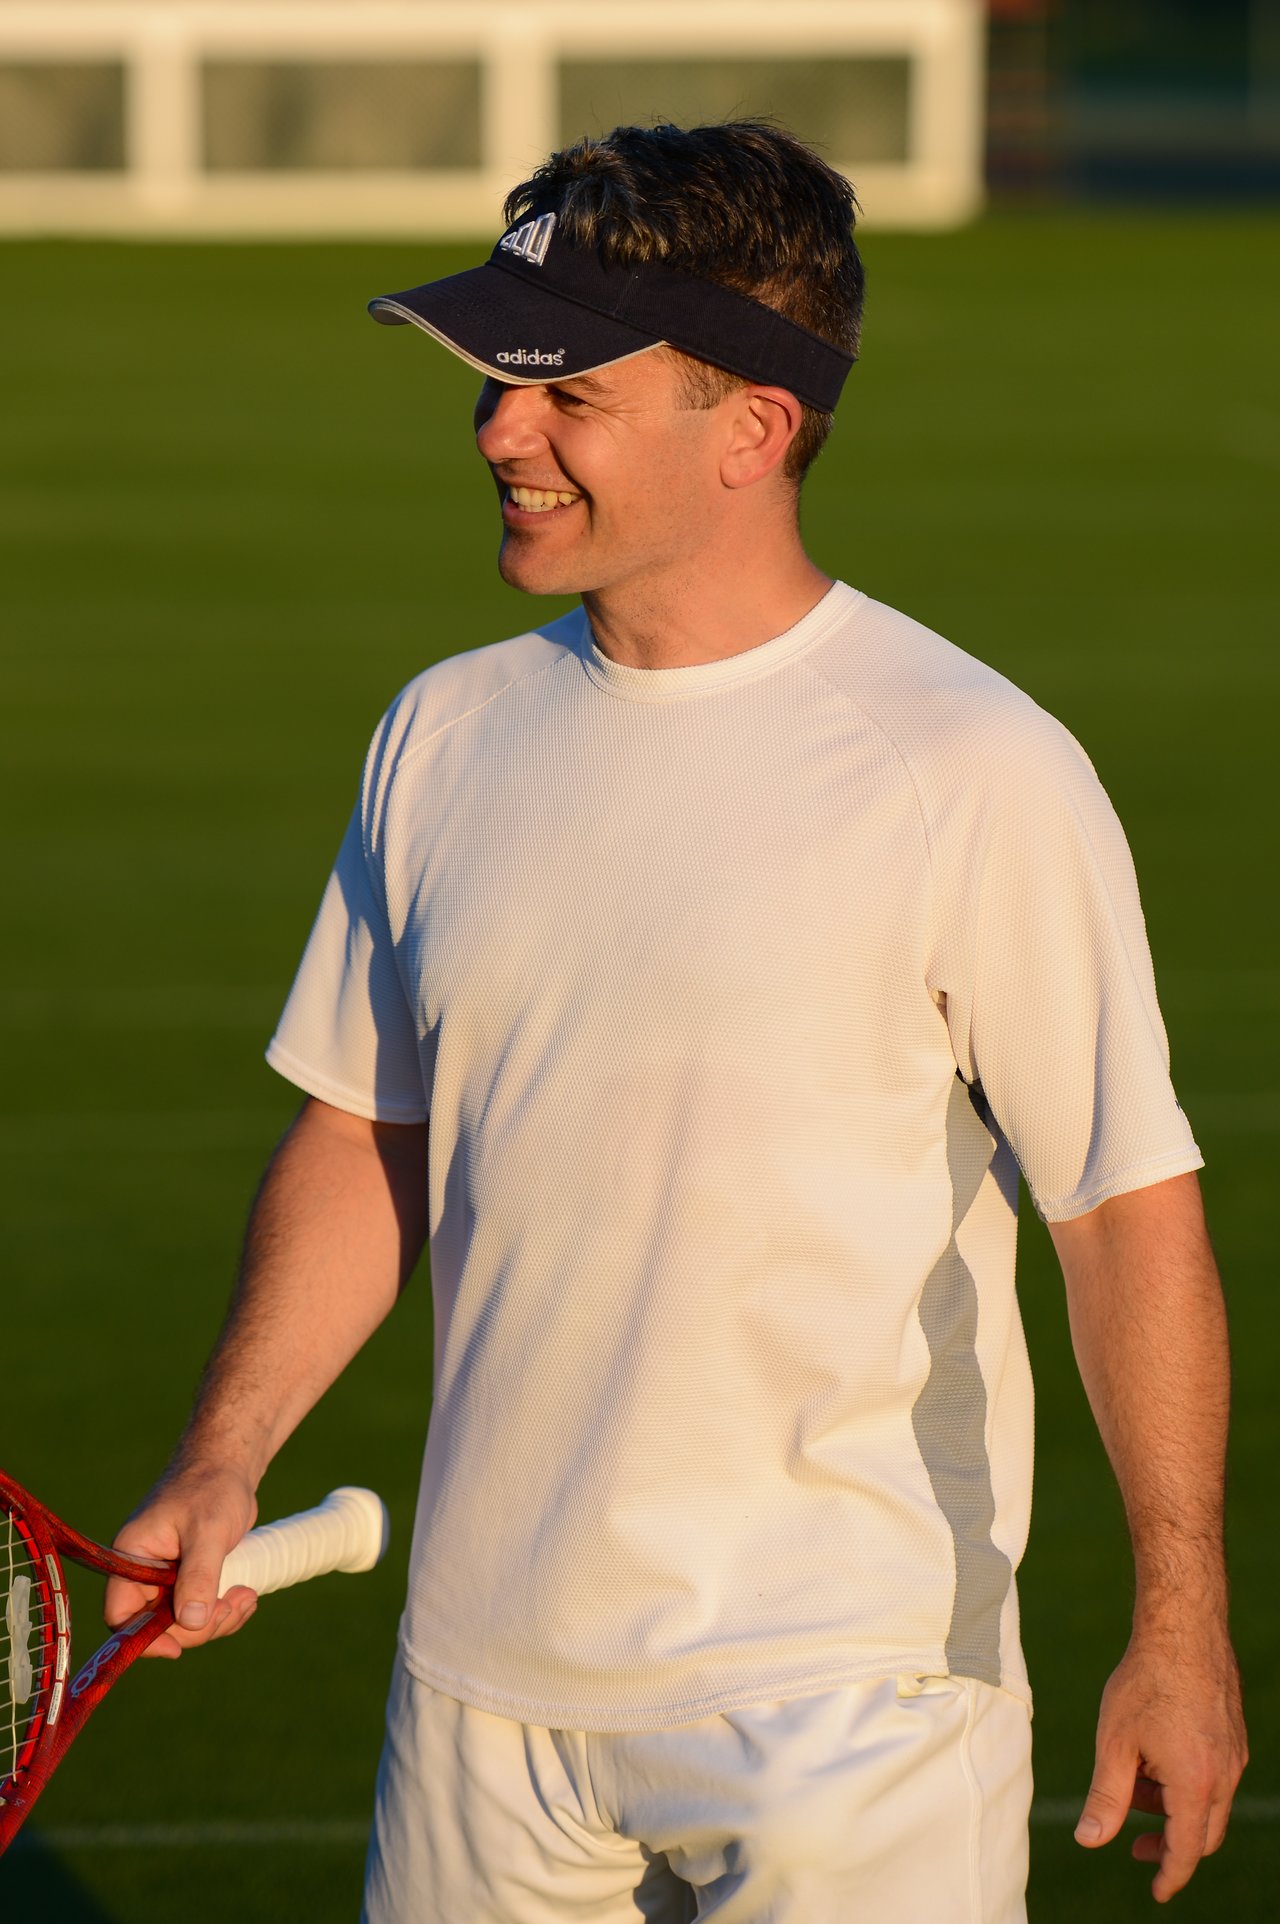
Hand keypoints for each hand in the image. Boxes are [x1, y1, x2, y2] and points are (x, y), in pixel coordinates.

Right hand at [104, 1463, 260, 1658]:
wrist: (229, 1465)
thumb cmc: (212, 1486)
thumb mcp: (207, 1531)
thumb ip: (198, 1576)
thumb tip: (192, 1623)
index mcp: (131, 1556)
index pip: (120, 1614)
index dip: (142, 1639)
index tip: (177, 1649)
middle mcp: (143, 1570)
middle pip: (157, 1625)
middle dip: (197, 1627)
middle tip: (232, 1607)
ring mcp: (167, 1575)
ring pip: (183, 1622)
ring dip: (217, 1620)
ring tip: (247, 1597)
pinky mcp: (190, 1576)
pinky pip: (201, 1609)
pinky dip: (223, 1610)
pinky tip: (247, 1594)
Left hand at [1075, 1627, 1246, 1901]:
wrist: (1183, 1629)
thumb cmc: (1145, 1681)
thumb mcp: (1115, 1742)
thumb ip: (1107, 1797)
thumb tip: (1090, 1841)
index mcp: (1196, 1784)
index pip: (1187, 1850)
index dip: (1170, 1875)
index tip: (1158, 1892)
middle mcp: (1224, 1775)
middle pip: (1204, 1833)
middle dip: (1170, 1844)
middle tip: (1135, 1842)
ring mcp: (1235, 1755)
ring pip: (1209, 1804)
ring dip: (1174, 1807)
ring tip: (1136, 1781)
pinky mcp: (1235, 1736)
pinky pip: (1216, 1777)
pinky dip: (1187, 1782)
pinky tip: (1157, 1755)